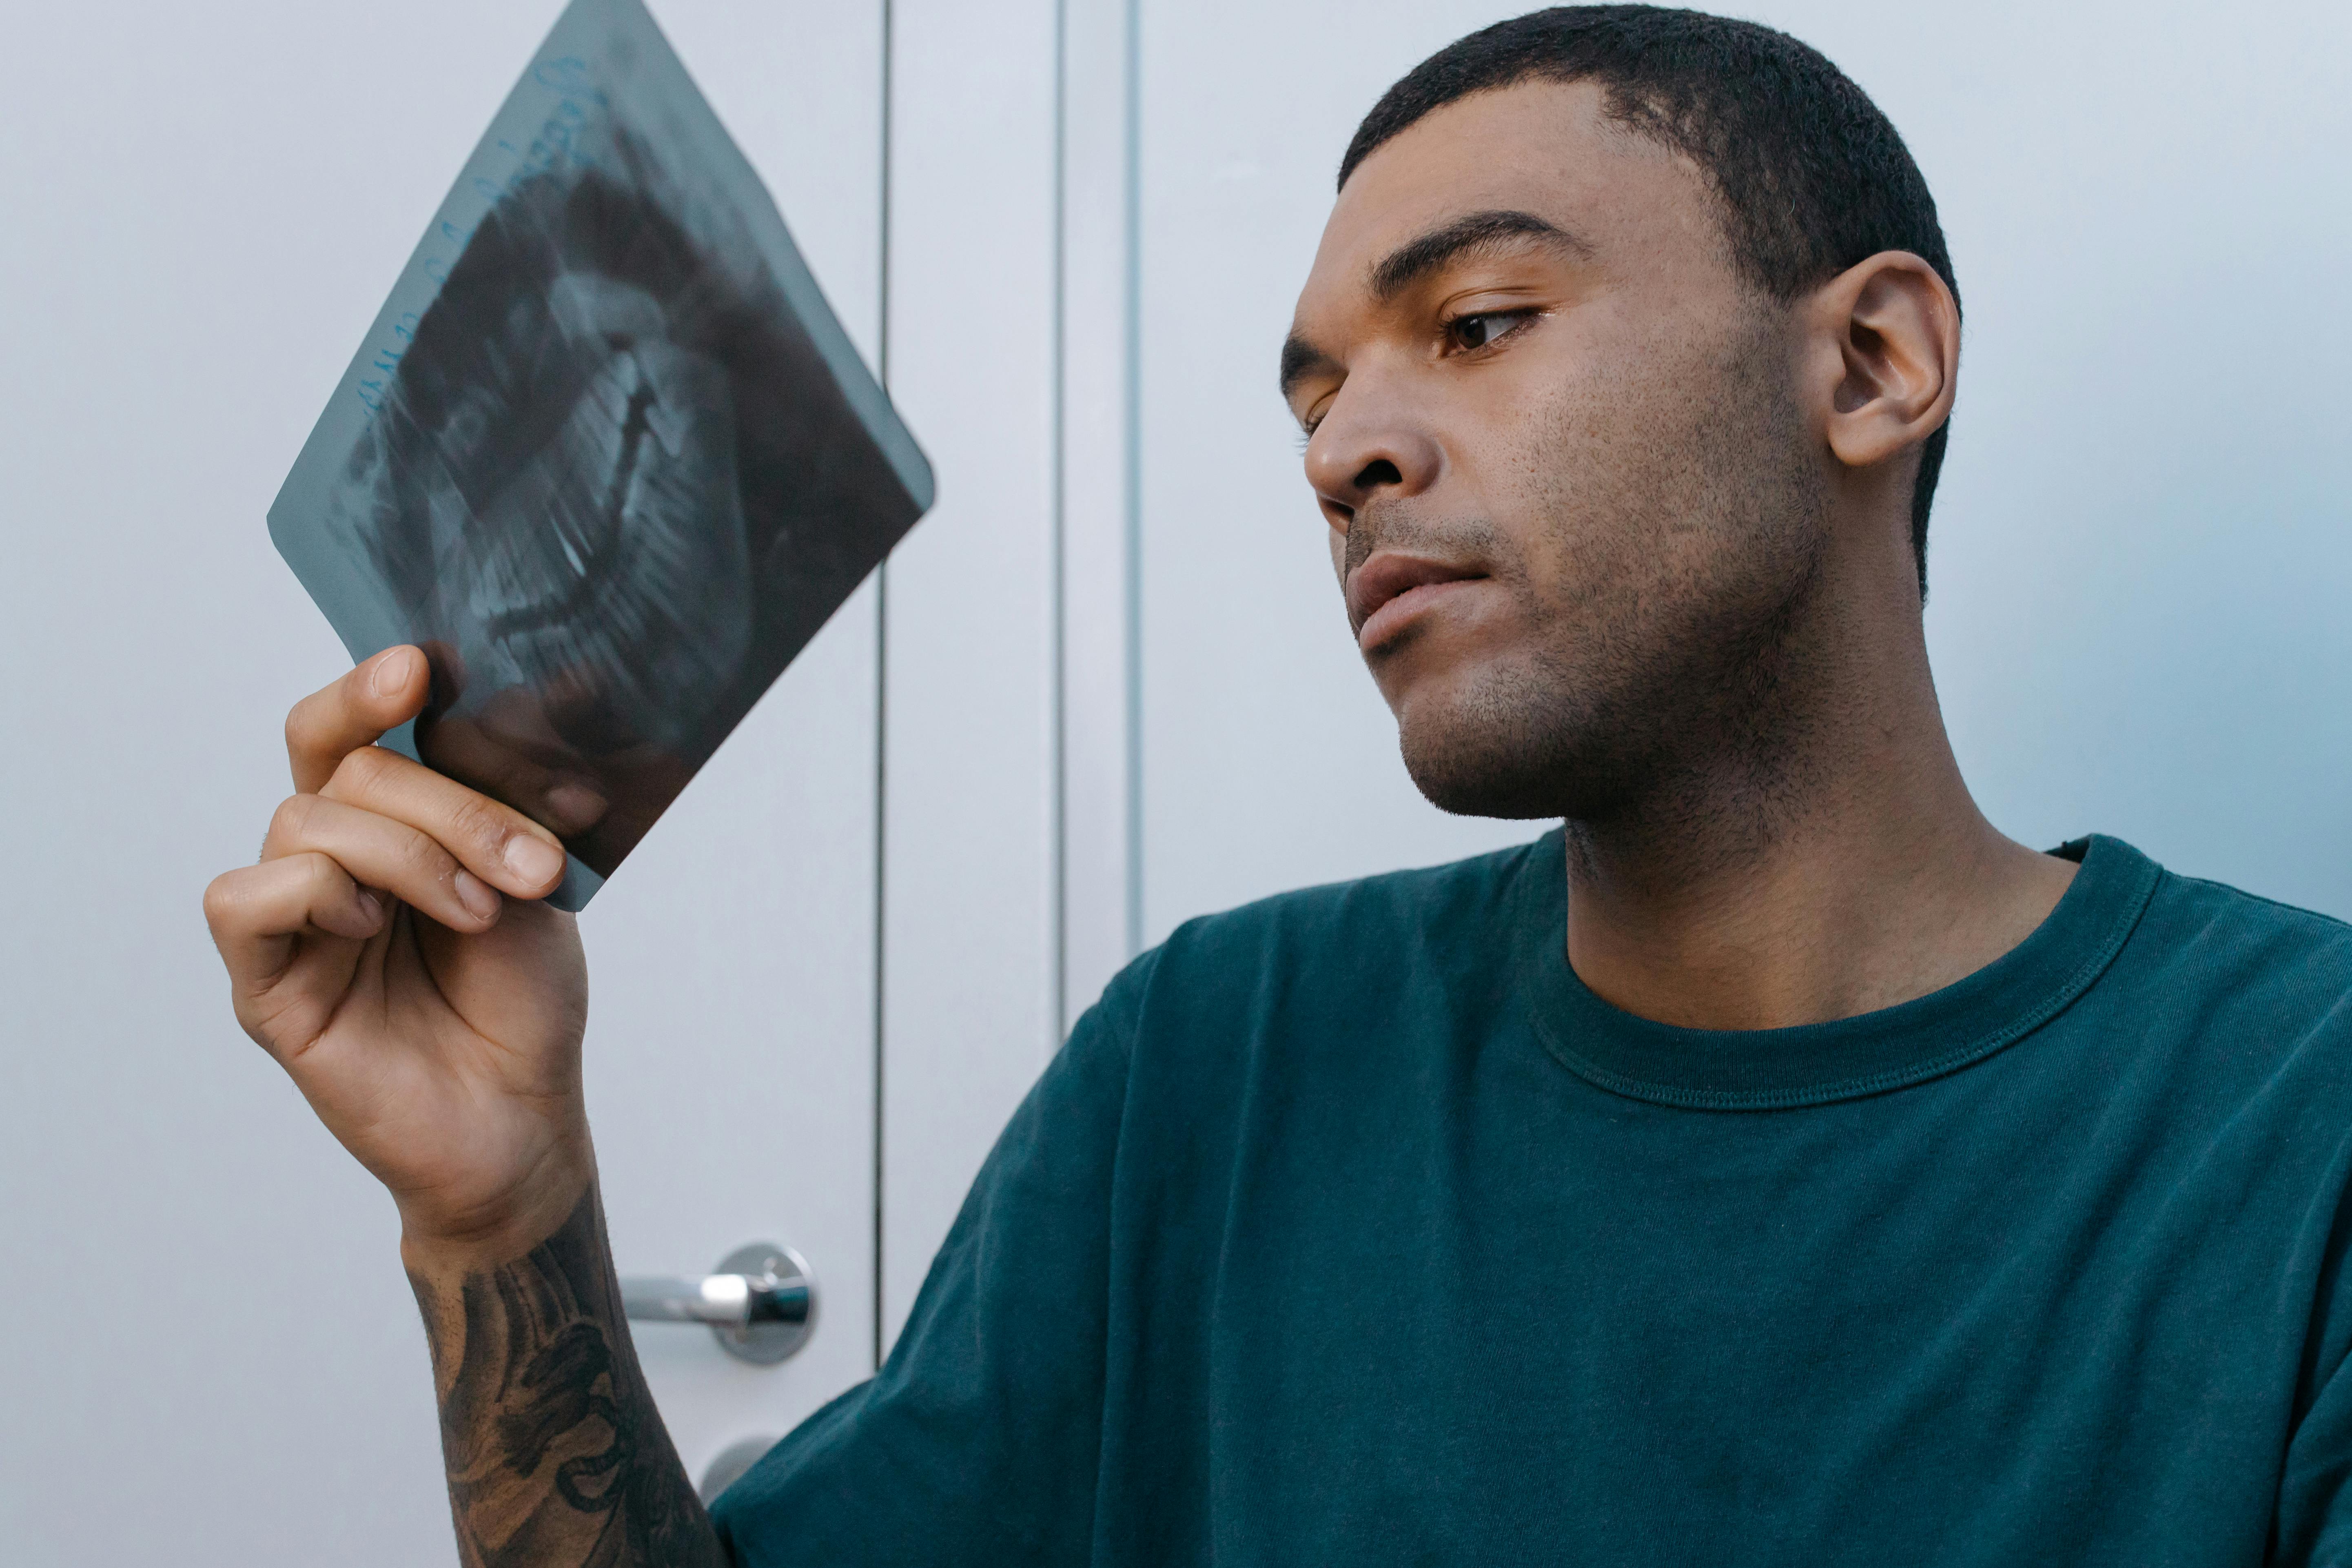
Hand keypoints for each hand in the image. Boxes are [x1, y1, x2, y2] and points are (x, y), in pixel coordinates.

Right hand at [204, 646, 592, 1259]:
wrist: (525, 1114)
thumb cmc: (525, 1000)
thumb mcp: (537, 877)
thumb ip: (513, 796)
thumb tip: (546, 689)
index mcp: (389, 823)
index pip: (347, 728)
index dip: (370, 688)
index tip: (421, 669)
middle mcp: (330, 859)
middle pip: (347, 770)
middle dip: (449, 806)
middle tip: (526, 866)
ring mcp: (293, 921)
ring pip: (305, 822)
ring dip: (408, 855)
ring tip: (475, 913)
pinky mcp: (267, 985)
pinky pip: (246, 899)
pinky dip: (316, 893)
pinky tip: (372, 926)